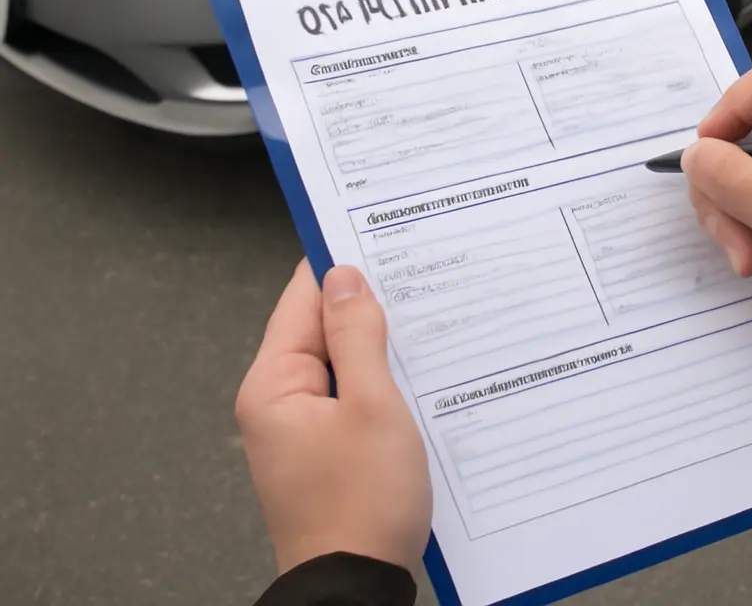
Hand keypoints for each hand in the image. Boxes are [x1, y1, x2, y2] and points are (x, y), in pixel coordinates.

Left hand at [236, 262, 431, 574]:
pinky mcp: (322, 447)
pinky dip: (377, 381)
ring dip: (376, 347)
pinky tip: (412, 376)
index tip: (377, 238)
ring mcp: (298, 427)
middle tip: (415, 282)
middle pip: (320, 328)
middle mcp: (275, 401)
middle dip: (365, 308)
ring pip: (339, 362)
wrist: (356, 591)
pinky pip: (348, 394)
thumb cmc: (363, 504)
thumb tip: (344, 277)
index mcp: (272, 384)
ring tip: (421, 326)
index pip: (302, 299)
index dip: (340, 266)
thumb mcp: (371, 406)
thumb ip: (357, 335)